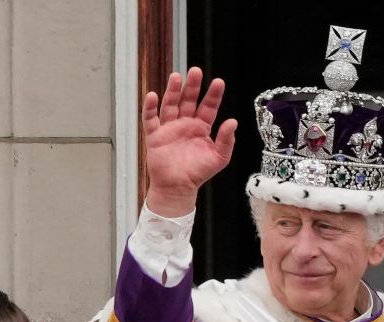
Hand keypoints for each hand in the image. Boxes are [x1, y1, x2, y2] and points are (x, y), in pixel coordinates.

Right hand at [143, 67, 238, 216]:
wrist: (178, 188)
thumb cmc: (198, 173)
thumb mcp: (219, 158)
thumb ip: (226, 140)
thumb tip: (233, 121)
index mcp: (201, 127)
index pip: (208, 106)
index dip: (213, 95)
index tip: (218, 82)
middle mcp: (185, 123)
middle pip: (188, 100)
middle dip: (192, 86)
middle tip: (196, 71)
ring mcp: (169, 127)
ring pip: (170, 104)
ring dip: (173, 91)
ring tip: (176, 77)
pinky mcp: (154, 135)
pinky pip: (151, 118)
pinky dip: (150, 107)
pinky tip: (153, 95)